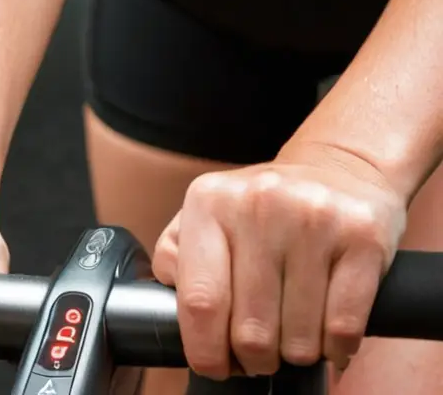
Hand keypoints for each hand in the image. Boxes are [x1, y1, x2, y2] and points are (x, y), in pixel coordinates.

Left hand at [152, 155, 406, 378]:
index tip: (213, 366)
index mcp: (209, 202)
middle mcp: (259, 205)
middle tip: (258, 354)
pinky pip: (343, 327)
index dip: (205, 351)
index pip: (199, 301)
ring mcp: (314, 218)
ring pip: (299, 338)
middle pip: (250, 329)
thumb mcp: (206, 214)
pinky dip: (334, 348)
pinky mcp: (363, 237)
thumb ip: (175, 254)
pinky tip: (327, 336)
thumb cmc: (262, 208)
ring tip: (292, 337)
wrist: (339, 167)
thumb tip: (171, 302)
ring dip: (294, 354)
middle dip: (253, 359)